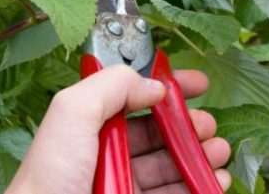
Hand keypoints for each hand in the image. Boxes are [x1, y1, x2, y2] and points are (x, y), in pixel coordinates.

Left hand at [7, 65, 231, 193]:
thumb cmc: (49, 182)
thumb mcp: (71, 115)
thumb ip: (109, 86)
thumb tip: (152, 84)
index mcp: (91, 130)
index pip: (134, 99)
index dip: (166, 88)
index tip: (196, 84)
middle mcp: (109, 157)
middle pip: (160, 134)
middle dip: (190, 125)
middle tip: (208, 124)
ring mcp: (125, 187)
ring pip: (173, 166)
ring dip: (201, 155)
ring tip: (219, 152)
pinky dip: (201, 186)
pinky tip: (214, 181)